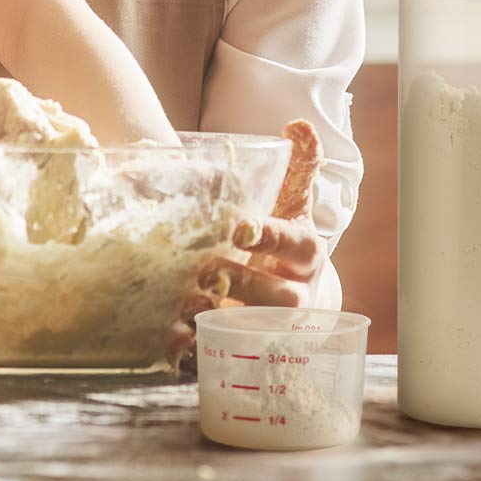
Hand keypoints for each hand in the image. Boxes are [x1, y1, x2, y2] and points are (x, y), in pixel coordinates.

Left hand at [165, 120, 327, 372]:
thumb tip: (298, 125)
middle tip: (209, 270)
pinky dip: (202, 354)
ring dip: (224, 319)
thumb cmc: (287, 239)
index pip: (292, 244)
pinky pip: (227, 355)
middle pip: (279, 297)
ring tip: (189, 305)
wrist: (297, 294)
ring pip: (256, 329)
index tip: (239, 229)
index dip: (267, 237)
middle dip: (245, 284)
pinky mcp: (250, 348)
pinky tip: (175, 347)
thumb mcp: (293, 201)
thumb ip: (297, 166)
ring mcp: (274, 326)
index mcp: (305, 252)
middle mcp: (295, 294)